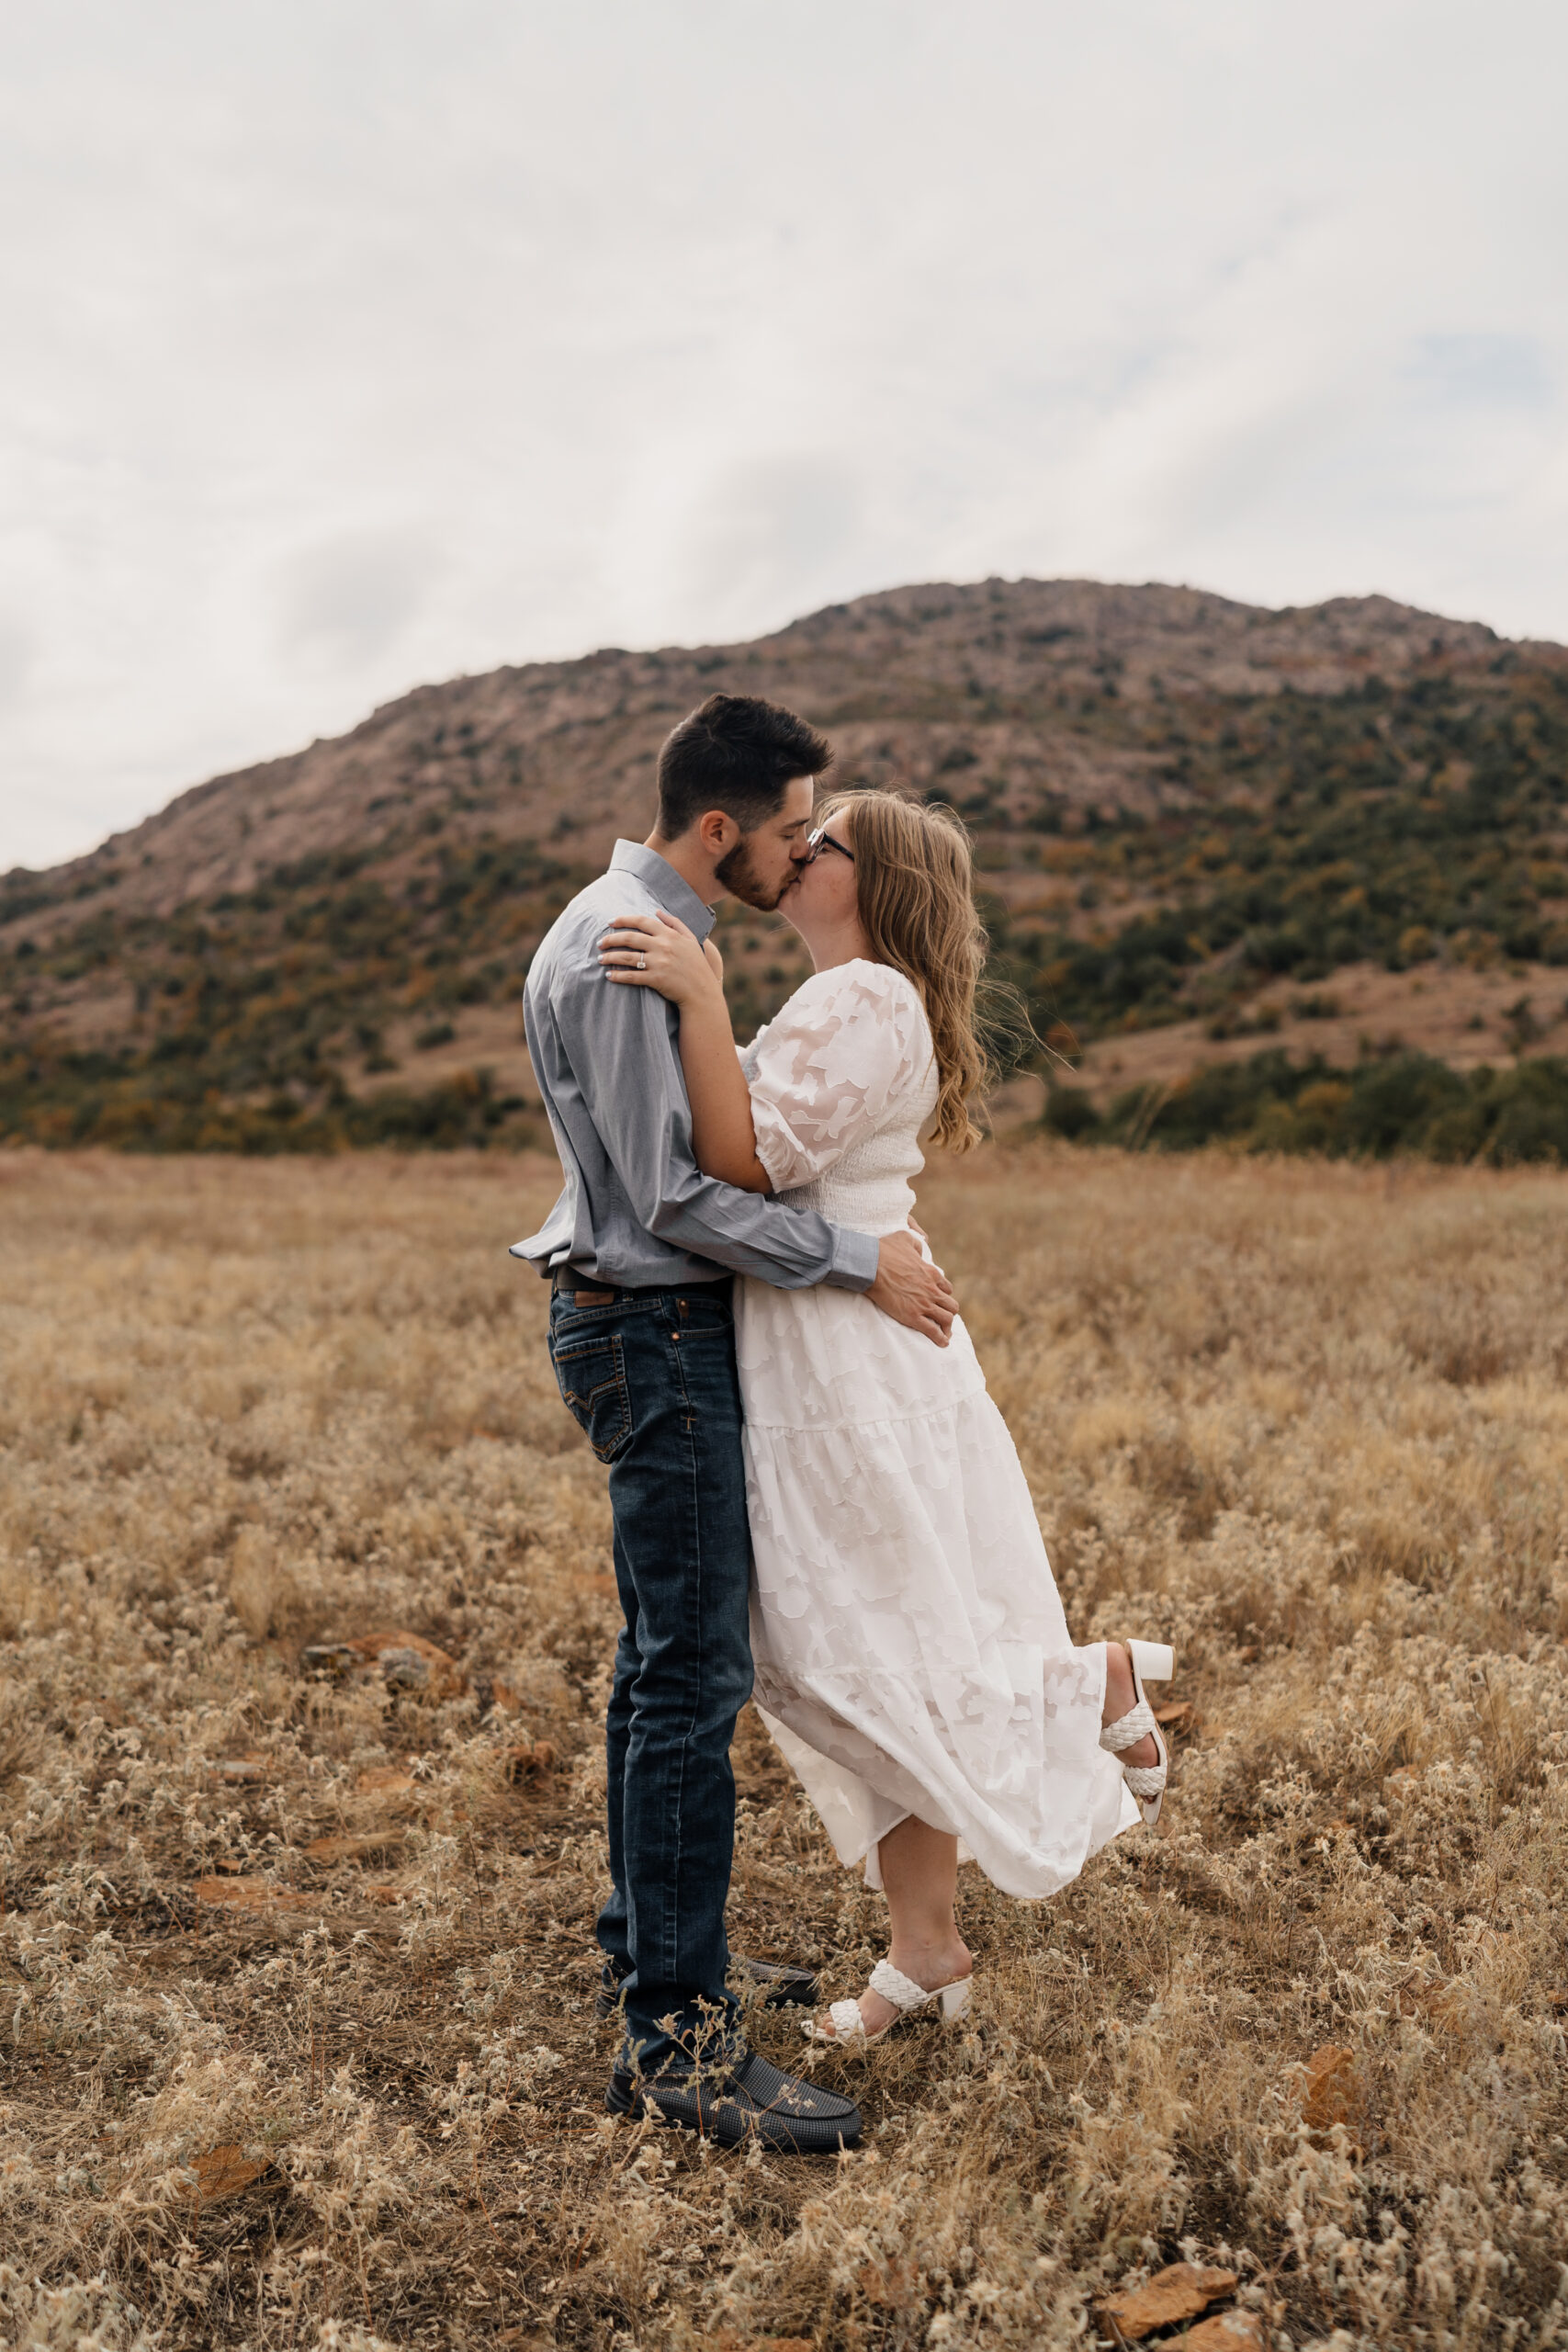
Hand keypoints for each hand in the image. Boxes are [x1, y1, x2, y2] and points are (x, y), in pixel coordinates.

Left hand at [599, 910, 720, 1008]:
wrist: (702, 991)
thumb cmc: (697, 965)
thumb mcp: (690, 939)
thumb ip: (675, 923)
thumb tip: (657, 911)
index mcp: (669, 934)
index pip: (641, 921)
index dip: (623, 920)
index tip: (610, 922)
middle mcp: (663, 946)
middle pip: (630, 938)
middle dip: (611, 939)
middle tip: (600, 943)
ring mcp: (659, 963)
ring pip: (627, 957)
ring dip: (610, 957)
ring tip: (600, 959)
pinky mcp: (655, 979)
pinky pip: (631, 976)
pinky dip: (618, 976)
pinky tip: (609, 976)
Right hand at [866, 1228, 957, 1346]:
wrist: (871, 1265)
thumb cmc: (884, 1250)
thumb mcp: (905, 1238)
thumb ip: (917, 1243)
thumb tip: (921, 1246)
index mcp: (931, 1273)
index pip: (947, 1289)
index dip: (943, 1295)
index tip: (937, 1300)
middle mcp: (932, 1290)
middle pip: (951, 1306)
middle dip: (948, 1312)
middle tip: (942, 1318)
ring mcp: (924, 1304)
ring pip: (947, 1319)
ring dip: (947, 1327)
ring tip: (944, 1334)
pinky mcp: (913, 1317)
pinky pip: (933, 1331)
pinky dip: (940, 1339)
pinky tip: (942, 1343)